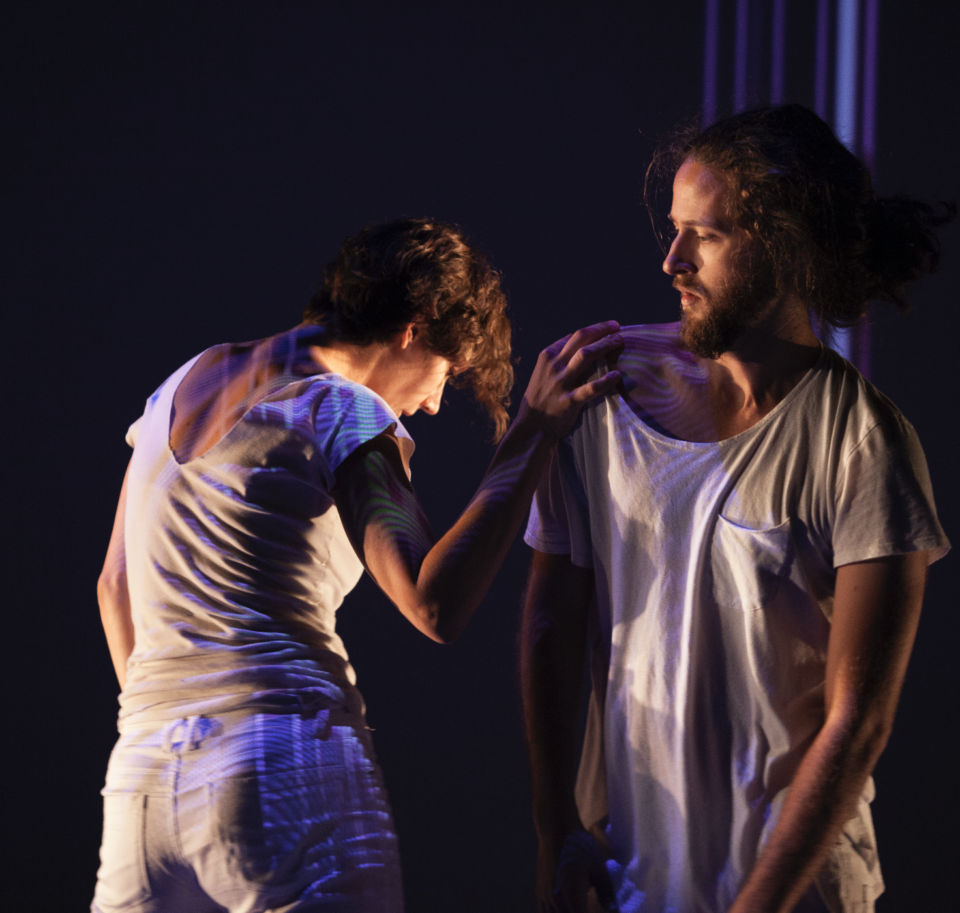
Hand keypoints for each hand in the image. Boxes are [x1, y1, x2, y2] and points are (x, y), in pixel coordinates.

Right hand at [519, 322, 622, 438]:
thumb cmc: (541, 398)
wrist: (531, 427)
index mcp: (548, 355)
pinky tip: (617, 375)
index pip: (574, 336)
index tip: (608, 328)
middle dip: (601, 330)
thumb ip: (559, 358)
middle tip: (617, 327)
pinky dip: (605, 381)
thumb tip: (580, 345)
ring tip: (619, 342)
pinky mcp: (568, 401)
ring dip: (604, 346)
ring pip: (586, 356)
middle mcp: (553, 365)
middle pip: (581, 338)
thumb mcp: (543, 372)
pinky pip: (590, 388)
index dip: (594, 330)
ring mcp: (560, 382)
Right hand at [538, 829, 617, 912]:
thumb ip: (606, 893)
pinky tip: (565, 908)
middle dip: (579, 912)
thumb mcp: (598, 867)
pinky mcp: (540, 892)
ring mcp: (544, 896)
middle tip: (588, 905)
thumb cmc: (580, 845)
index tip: (594, 909)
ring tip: (578, 905)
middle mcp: (555, 899)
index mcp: (571, 894)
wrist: (556, 827)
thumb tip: (614, 911)